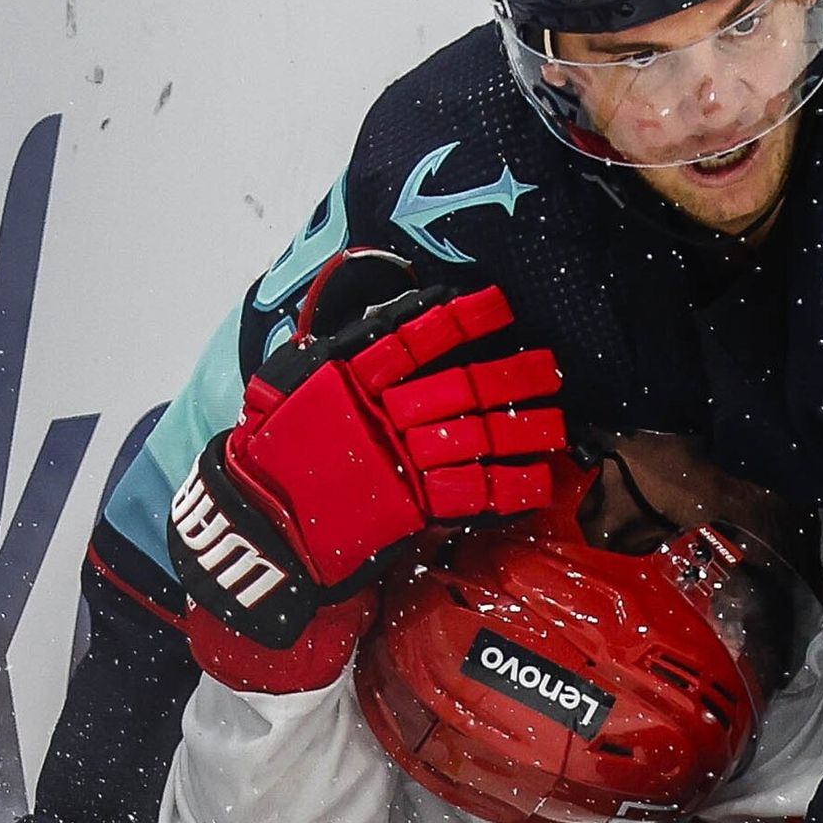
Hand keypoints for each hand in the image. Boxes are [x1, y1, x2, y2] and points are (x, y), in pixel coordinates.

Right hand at [169, 249, 564, 690]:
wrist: (264, 517)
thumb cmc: (274, 444)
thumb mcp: (293, 378)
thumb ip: (342, 345)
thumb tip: (398, 312)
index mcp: (356, 377)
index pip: (419, 338)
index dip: (464, 321)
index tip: (500, 305)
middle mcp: (386, 416)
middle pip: (464, 388)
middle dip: (512, 378)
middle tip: (551, 369)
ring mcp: (403, 463)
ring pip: (478, 439)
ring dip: (524, 430)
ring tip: (559, 423)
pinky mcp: (413, 508)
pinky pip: (473, 495)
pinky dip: (510, 488)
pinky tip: (540, 479)